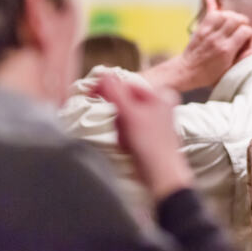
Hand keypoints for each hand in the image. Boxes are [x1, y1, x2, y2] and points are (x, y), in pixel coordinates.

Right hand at [93, 74, 192, 199]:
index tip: (90, 94)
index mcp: (160, 94)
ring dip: (120, 129)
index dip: (107, 90)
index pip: (125, 84)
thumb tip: (102, 73)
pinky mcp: (148, 134)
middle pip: (122, 102)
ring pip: (122, 117)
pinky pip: (126, 130)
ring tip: (129, 140)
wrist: (161, 177)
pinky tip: (131, 147)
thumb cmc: (151, 146)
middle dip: (118, 117)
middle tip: (125, 129)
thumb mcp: (130, 114)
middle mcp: (159, 104)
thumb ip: (114, 91)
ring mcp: (154, 120)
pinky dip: (124, 138)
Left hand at [141, 0, 251, 90]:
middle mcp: (218, 39)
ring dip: (231, 15)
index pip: (245, 31)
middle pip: (236, 19)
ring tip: (233, 20)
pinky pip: (208, 12)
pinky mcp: (200, 29)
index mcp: (226, 50)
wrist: (186, 71)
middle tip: (242, 27)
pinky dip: (211, 3)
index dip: (249, 33)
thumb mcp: (228, 71)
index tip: (246, 38)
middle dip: (242, 21)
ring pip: (224, 14)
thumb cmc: (208, 75)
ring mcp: (208, 32)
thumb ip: (241, 59)